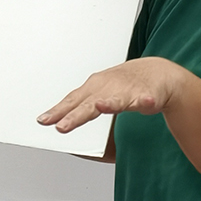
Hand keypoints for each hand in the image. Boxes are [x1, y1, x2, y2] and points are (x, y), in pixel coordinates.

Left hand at [37, 57, 186, 132]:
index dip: (58, 111)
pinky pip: (145, 100)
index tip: (43, 121)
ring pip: (116, 100)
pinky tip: (146, 102)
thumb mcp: (98, 92)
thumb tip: (58, 120)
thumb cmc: (122, 84)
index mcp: (94, 88)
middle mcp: (108, 88)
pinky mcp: (147, 96)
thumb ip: (79, 107)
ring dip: (108, 104)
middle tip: (61, 127)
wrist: (157, 73)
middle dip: (75, 116)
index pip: (72, 101)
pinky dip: (145, 101)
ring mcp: (127, 91)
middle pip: (89, 104)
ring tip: (100, 106)